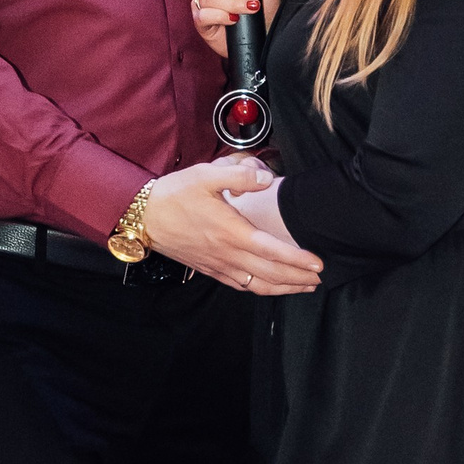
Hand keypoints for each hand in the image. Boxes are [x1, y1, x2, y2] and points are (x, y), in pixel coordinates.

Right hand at [142, 157, 322, 293]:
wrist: (144, 217)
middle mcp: (227, 254)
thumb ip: (239, 174)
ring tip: (304, 287)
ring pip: (257, 285)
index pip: (272, 251)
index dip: (297, 260)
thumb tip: (266, 178)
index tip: (318, 263)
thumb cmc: (174, 195)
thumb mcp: (205, 175)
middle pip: (271, 274)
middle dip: (298, 279)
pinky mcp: (210, 269)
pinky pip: (241, 285)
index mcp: (231, 232)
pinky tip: (270, 287)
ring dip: (284, 288)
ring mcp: (218, 265)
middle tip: (319, 278)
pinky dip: (261, 289)